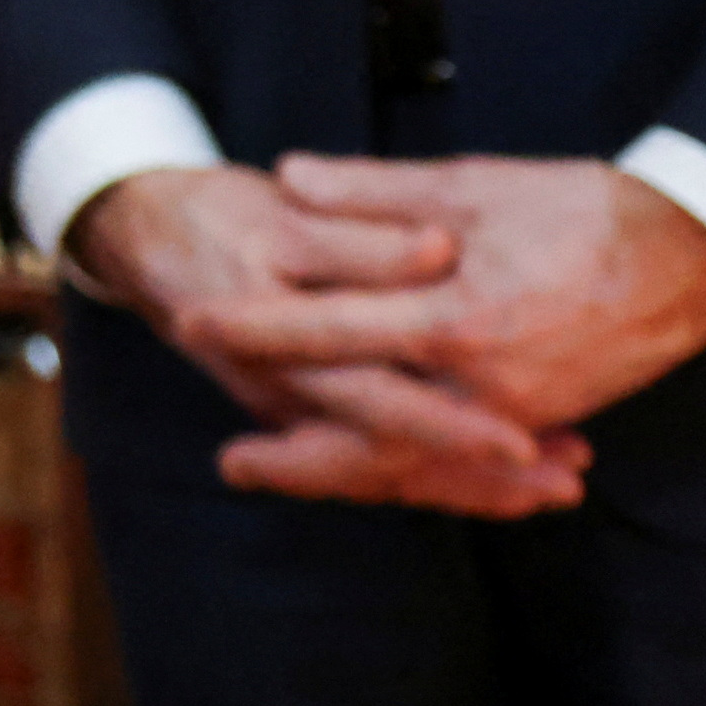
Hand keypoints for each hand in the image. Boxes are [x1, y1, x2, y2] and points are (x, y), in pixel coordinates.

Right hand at [70, 164, 579, 517]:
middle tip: (565, 481)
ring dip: (475, 483)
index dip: (454, 427)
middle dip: (484, 477)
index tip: (526, 444)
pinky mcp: (314, 410)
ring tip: (560, 486)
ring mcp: (301, 414)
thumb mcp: (278, 220)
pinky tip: (509, 473)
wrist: (141, 236)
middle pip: (398, 459)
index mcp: (278, 352)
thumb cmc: (213, 219)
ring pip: (395, 468)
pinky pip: (384, 459)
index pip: (379, 405)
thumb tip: (437, 250)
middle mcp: (291, 399)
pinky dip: (446, 469)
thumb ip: (361, 240)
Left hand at [172, 155, 705, 442]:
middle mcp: (484, 381)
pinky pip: (463, 460)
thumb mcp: (471, 183)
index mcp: (456, 316)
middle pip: (365, 430)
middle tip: (228, 460)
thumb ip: (372, 190)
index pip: (332, 331)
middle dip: (294, 452)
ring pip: (414, 459)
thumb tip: (287, 178)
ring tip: (285, 476)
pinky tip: (370, 471)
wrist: (694, 252)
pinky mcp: (544, 417)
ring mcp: (518, 409)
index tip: (195, 324)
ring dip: (346, 472)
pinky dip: (415, 471)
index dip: (257, 329)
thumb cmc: (580, 207)